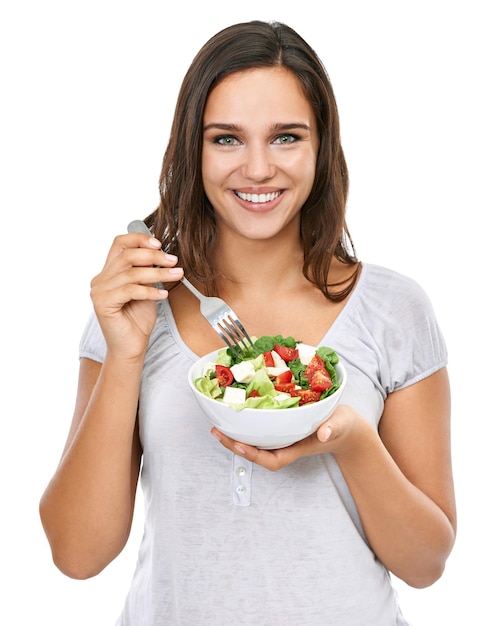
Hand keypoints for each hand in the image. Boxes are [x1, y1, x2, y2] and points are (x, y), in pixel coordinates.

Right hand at [90, 232, 182, 359]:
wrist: (131, 347)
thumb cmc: (138, 320)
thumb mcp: (146, 289)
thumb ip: (147, 272)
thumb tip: (162, 253)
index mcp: (108, 272)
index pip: (119, 244)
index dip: (139, 239)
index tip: (160, 243)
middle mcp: (100, 279)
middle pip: (127, 256)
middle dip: (154, 256)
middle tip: (174, 260)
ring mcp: (99, 291)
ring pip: (132, 274)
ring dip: (158, 274)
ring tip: (176, 275)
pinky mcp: (102, 304)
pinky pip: (130, 291)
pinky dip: (150, 291)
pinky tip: (163, 295)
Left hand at [211, 404, 363, 470]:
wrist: (347, 428)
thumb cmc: (343, 427)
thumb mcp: (340, 424)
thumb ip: (332, 429)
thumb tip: (323, 434)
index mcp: (297, 448)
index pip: (272, 460)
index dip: (253, 455)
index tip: (238, 444)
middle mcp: (286, 446)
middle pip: (256, 452)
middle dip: (235, 445)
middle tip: (216, 432)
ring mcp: (283, 438)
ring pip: (255, 442)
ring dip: (237, 435)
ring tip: (218, 426)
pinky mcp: (281, 428)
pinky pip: (261, 430)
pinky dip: (248, 425)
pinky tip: (236, 415)